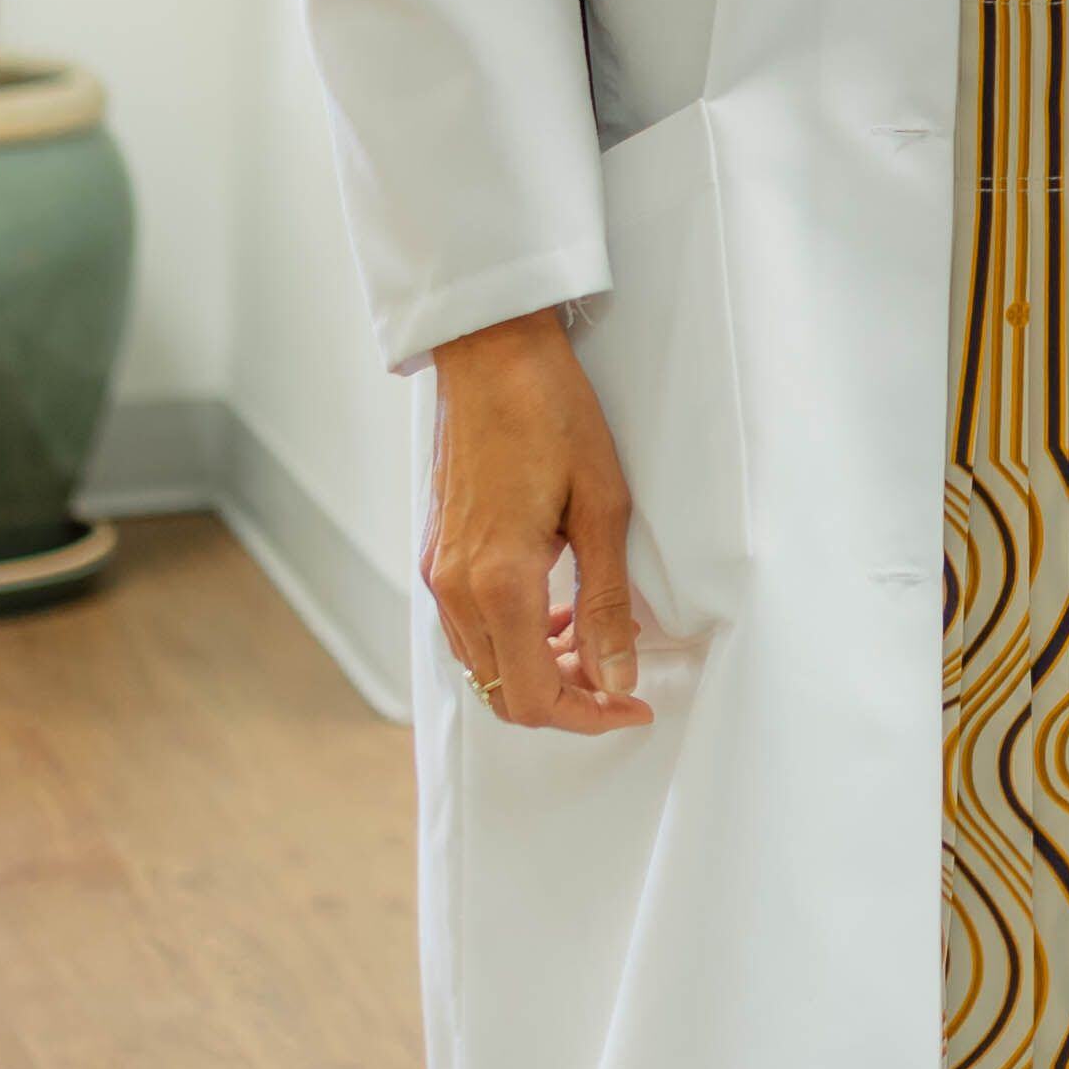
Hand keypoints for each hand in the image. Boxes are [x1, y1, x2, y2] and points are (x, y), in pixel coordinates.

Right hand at [426, 308, 652, 734]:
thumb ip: (607, 603)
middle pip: (502, 693)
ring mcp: (438, 573)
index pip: (534, 695)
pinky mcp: (435, 555)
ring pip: (484, 666)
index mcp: (498, 582)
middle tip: (619, 679)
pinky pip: (469, 630)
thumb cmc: (552, 412)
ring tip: (590, 641)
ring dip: (537, 671)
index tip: (633, 704)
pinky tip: (553, 610)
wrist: (491, 352)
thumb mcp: (602, 506)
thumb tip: (617, 677)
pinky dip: (512, 640)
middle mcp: (455, 589)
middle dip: (565, 701)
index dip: (588, 716)